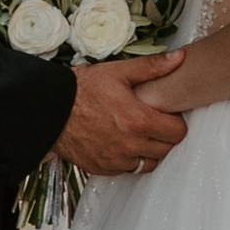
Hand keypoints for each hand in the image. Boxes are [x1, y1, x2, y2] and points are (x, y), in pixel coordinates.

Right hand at [53, 51, 189, 177]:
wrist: (50, 110)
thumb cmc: (82, 90)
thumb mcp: (118, 72)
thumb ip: (152, 67)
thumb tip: (178, 59)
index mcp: (138, 121)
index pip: (178, 133)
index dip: (175, 122)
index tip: (166, 114)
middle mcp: (130, 145)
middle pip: (166, 150)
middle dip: (164, 137)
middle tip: (153, 123)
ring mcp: (116, 160)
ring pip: (148, 164)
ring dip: (149, 151)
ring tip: (139, 135)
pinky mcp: (103, 168)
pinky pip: (127, 170)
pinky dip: (129, 160)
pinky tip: (122, 144)